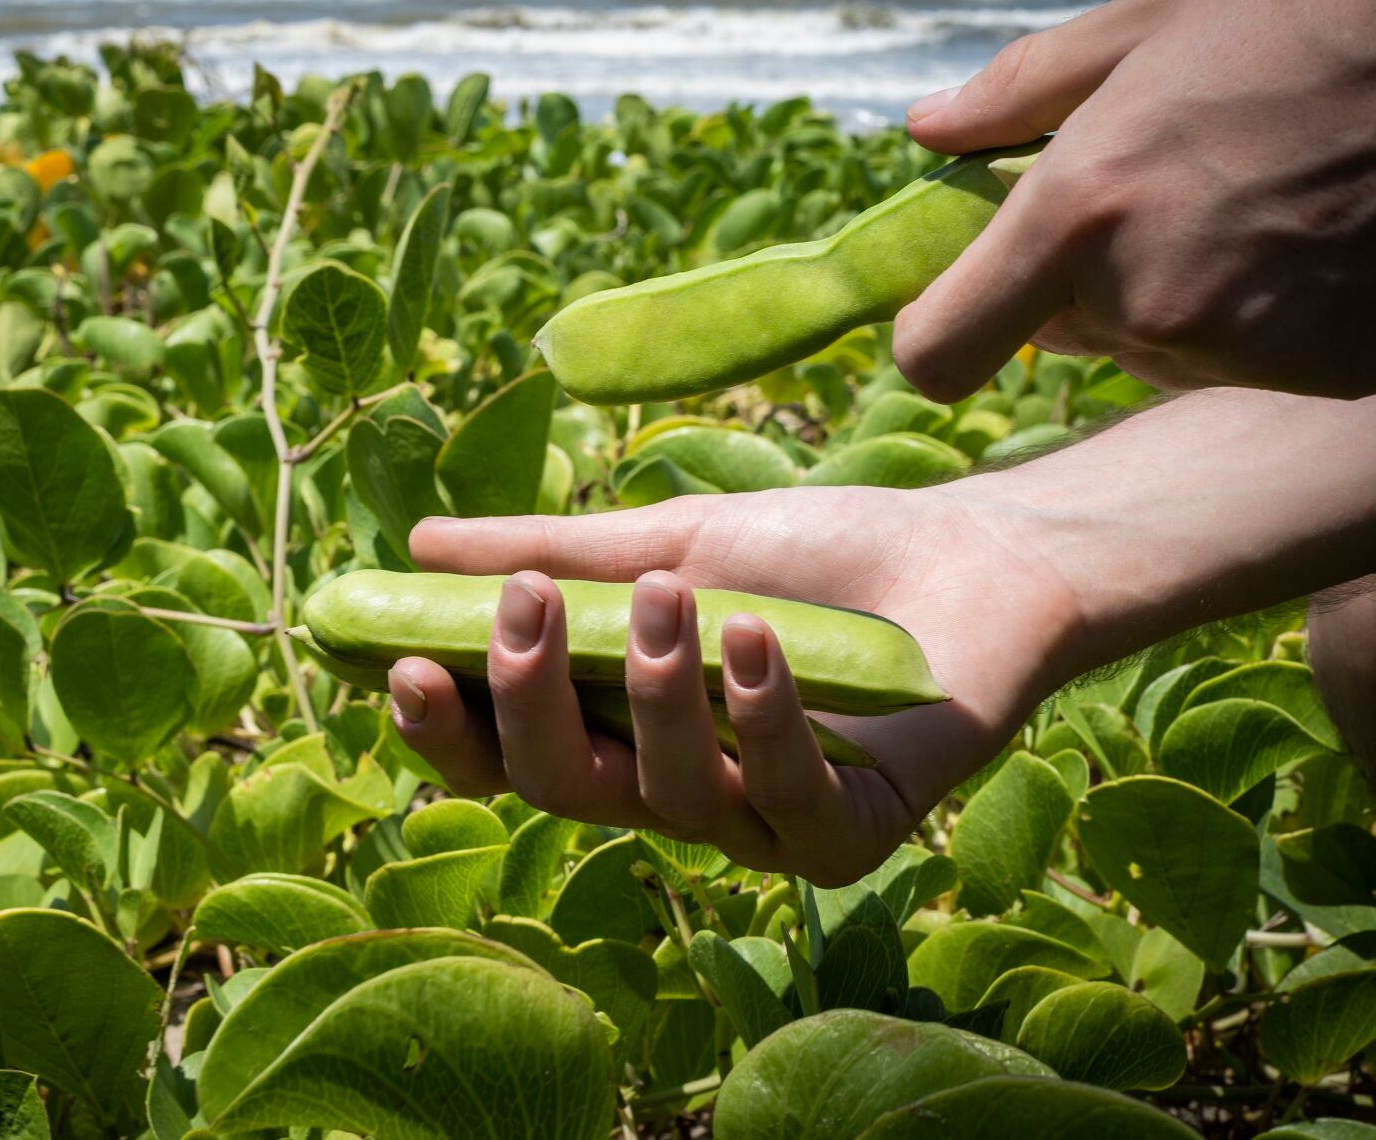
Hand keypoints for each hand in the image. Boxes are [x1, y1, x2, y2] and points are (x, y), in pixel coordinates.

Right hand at [387, 485, 1083, 886]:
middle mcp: (675, 794)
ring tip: (673, 592)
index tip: (406, 664)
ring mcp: (760, 824)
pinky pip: (783, 801)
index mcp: (618, 732)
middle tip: (528, 602)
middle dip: (531, 700)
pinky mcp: (849, 836)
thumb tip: (415, 548)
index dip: (450, 731)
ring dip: (652, 690)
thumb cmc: (811, 554)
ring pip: (664, 798)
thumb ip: (550, 552)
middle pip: (564, 791)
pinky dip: (760, 718)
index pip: (506, 759)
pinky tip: (756, 638)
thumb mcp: (666, 539)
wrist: (969, 552)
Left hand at [897, 0, 1375, 400]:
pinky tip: (1312, 240)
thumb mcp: (1149, 22)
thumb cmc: (1313, 7)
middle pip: (1058, 337)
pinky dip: (1263, 318)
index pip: (939, 352)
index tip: (956, 306)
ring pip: (1154, 349)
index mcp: (1078, 214)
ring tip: (1250, 204)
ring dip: (1174, 297)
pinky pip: (1247, 363)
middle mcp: (1149, 301)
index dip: (936, 334)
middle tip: (1159, 194)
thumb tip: (927, 130)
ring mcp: (1244, 347)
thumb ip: (1018, 91)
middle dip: (1081, 280)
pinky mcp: (1326, 372)